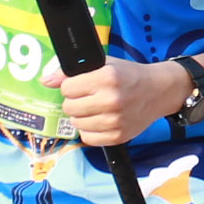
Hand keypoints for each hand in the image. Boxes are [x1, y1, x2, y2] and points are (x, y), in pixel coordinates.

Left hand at [58, 55, 183, 148]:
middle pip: (69, 107)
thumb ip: (72, 72)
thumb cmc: (128, 75)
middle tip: (89, 97)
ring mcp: (115, 121)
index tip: (82, 85)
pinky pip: (88, 138)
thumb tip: (45, 81)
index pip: (67, 88)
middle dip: (75, 102)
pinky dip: (90, 131)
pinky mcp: (118, 136)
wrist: (158, 91)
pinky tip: (100, 120)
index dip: (72, 86)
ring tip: (95, 108)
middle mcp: (111, 100)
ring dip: (81, 117)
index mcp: (107, 78)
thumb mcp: (103, 64)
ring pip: (76, 124)